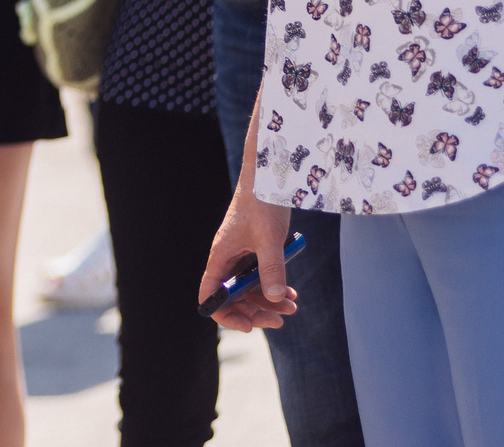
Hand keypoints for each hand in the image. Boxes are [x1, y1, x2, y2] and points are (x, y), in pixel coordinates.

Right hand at [200, 183, 295, 331]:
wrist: (270, 178)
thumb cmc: (261, 203)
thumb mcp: (269, 238)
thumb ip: (271, 269)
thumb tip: (275, 299)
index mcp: (222, 256)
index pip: (211, 293)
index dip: (224, 313)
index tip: (247, 326)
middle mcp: (229, 259)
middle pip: (234, 297)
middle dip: (254, 312)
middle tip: (278, 322)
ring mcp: (243, 256)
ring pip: (250, 289)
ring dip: (269, 302)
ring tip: (292, 307)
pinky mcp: (257, 251)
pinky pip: (263, 278)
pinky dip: (275, 288)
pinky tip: (291, 294)